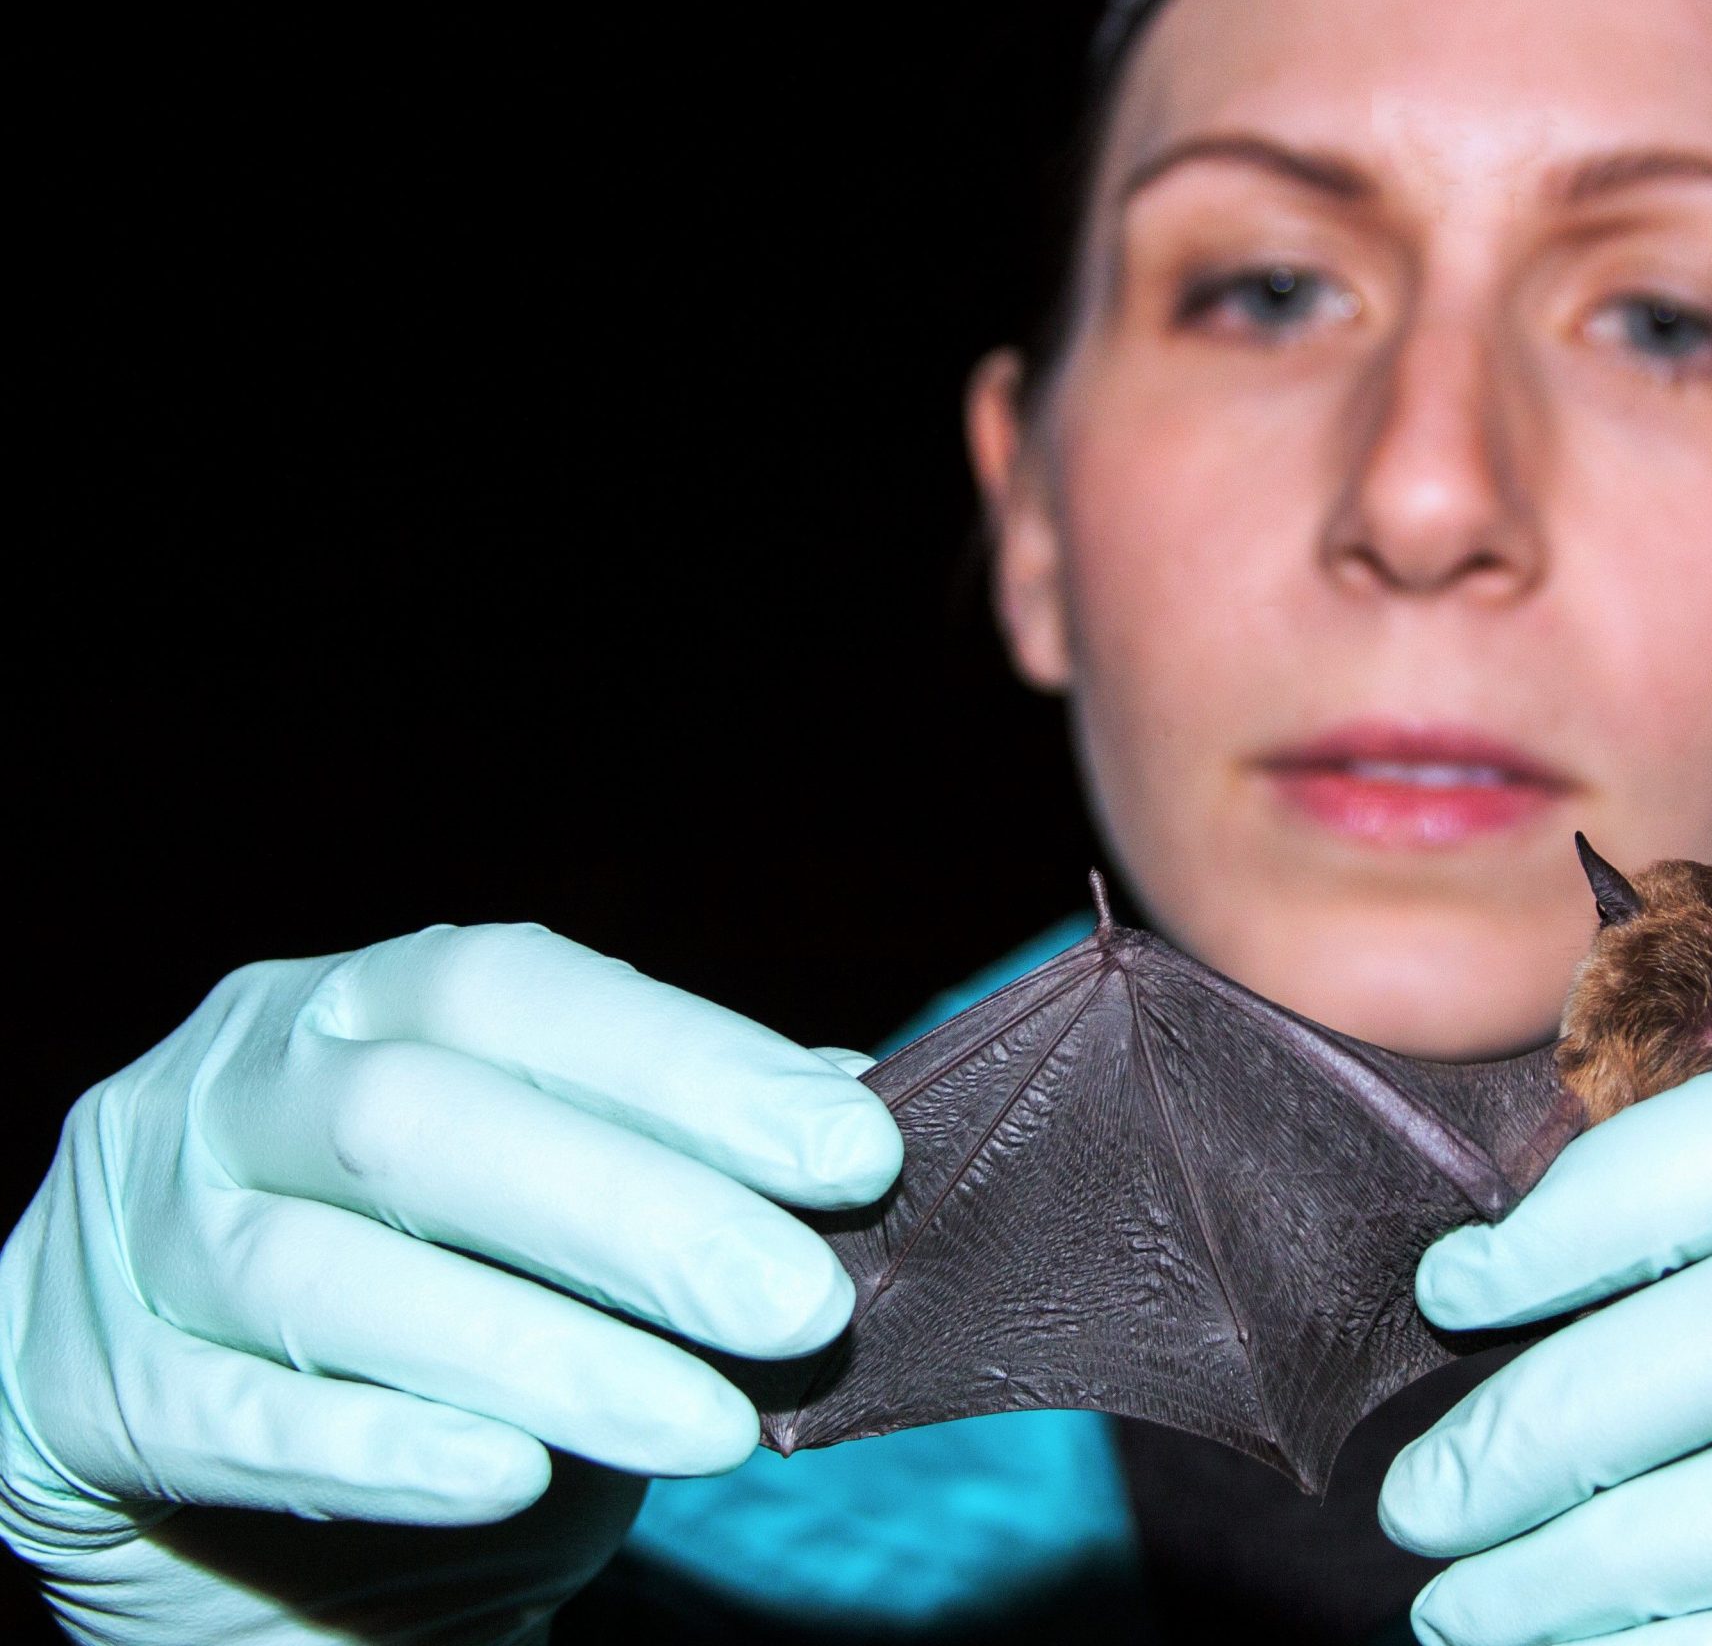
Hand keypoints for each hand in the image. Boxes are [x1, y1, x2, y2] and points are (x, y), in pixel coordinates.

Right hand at [1, 923, 901, 1645]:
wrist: (225, 1494)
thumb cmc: (434, 1309)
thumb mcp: (562, 1216)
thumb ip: (683, 1155)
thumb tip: (853, 1109)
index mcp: (359, 1002)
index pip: (519, 992)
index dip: (693, 1067)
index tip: (858, 1151)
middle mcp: (235, 1085)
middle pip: (430, 1124)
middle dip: (640, 1215)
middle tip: (804, 1306)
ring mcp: (144, 1231)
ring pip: (334, 1279)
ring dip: (545, 1358)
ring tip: (712, 1431)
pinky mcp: (79, 1388)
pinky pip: (230, 1419)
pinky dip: (383, 1451)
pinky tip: (516, 1480)